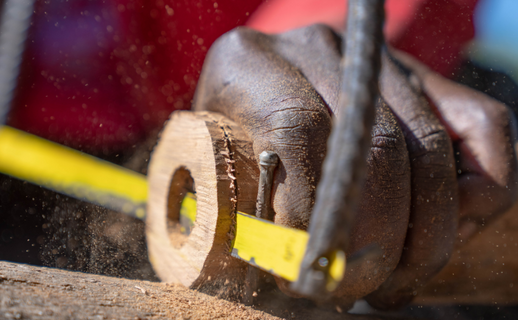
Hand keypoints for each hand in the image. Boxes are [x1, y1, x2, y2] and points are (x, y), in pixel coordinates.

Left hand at [192, 24, 517, 309]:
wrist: (261, 96)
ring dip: (427, 235)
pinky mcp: (423, 77)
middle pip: (374, 144)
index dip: (312, 212)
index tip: (310, 272)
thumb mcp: (214, 170)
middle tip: (362, 290)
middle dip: (378, 240)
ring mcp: (374, 60)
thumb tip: (271, 277)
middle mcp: (315, 49)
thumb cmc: (229, 149)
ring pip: (430, 146)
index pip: (297, 130)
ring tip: (397, 283)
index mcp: (248, 64)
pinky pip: (484, 125)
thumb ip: (229, 205)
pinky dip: (481, 191)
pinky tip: (448, 233)